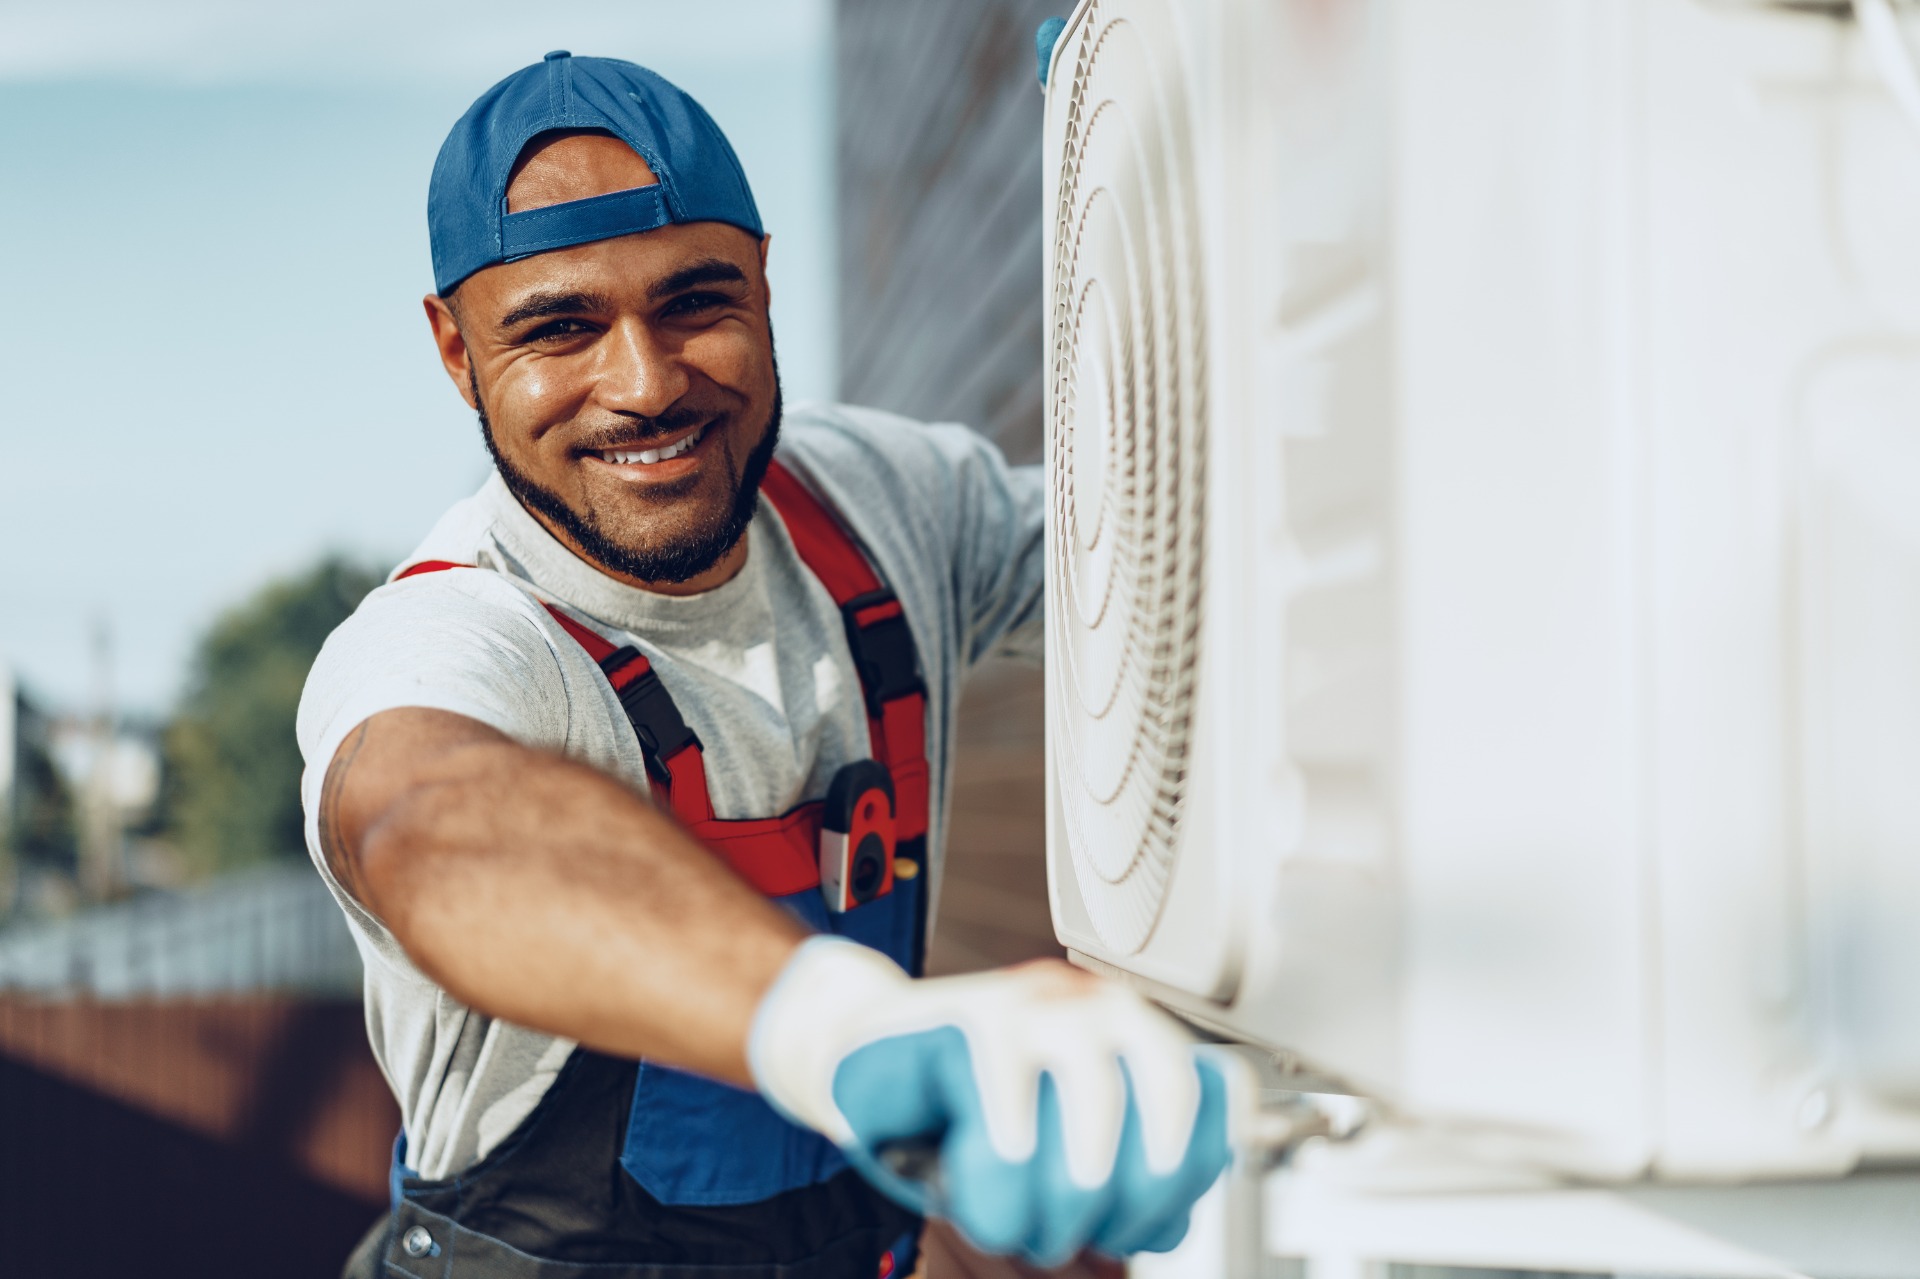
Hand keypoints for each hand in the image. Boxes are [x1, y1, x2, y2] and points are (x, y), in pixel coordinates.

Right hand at [749, 937, 1231, 1263]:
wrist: (859, 1067)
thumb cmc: (958, 1118)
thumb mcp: (1053, 1160)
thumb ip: (1124, 1178)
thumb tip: (1170, 1218)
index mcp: (1138, 1043)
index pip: (1217, 1098)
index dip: (1184, 1178)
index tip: (1130, 1225)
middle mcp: (1100, 1010)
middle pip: (1169, 1101)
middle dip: (1125, 1198)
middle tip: (1063, 1234)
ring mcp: (1034, 1005)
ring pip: (1094, 1092)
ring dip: (1058, 1190)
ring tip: (1014, 1220)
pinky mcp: (966, 1015)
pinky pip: (1005, 1084)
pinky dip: (999, 1154)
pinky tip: (980, 1180)